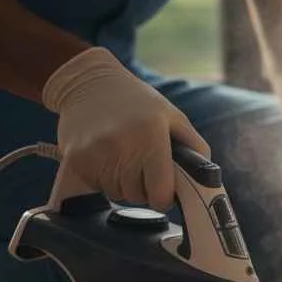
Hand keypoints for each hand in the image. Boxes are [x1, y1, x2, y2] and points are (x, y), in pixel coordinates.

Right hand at [43, 46, 209, 209]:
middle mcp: (121, 147)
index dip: (166, 197)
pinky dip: (104, 179)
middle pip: (138, 197)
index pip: (160, 193)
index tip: (166, 191)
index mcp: (151, 136)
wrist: (89, 83)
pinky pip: (97, 186)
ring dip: (124, 185)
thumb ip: (195, 147)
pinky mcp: (74, 159)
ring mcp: (95, 154)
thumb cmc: (137, 101)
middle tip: (145, 169)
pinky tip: (107, 157)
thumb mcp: (173, 117)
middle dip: (145, 189)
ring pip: (116, 194)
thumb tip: (206, 178)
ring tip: (125, 160)